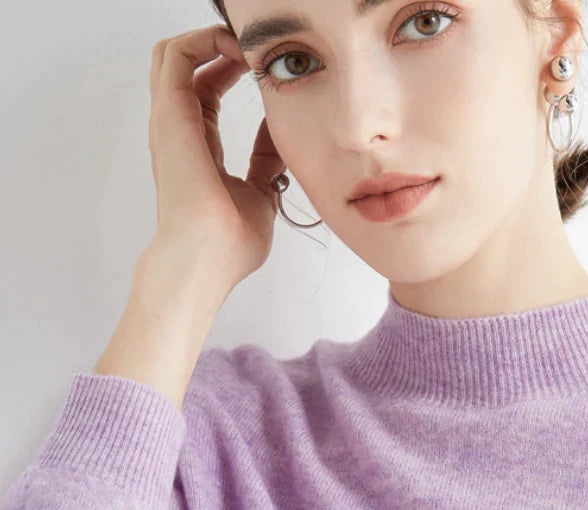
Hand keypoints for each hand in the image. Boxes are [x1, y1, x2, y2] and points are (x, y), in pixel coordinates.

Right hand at [147, 24, 286, 293]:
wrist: (207, 258)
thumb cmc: (229, 242)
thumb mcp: (262, 194)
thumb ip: (267, 162)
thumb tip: (282, 138)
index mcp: (196, 147)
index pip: (206, 91)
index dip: (232, 69)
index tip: (263, 65)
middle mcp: (178, 130)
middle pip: (186, 66)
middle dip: (218, 45)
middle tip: (253, 46)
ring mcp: (170, 121)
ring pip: (173, 53)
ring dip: (209, 38)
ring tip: (245, 43)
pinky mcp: (170, 114)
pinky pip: (175, 55)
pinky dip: (203, 40)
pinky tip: (237, 49)